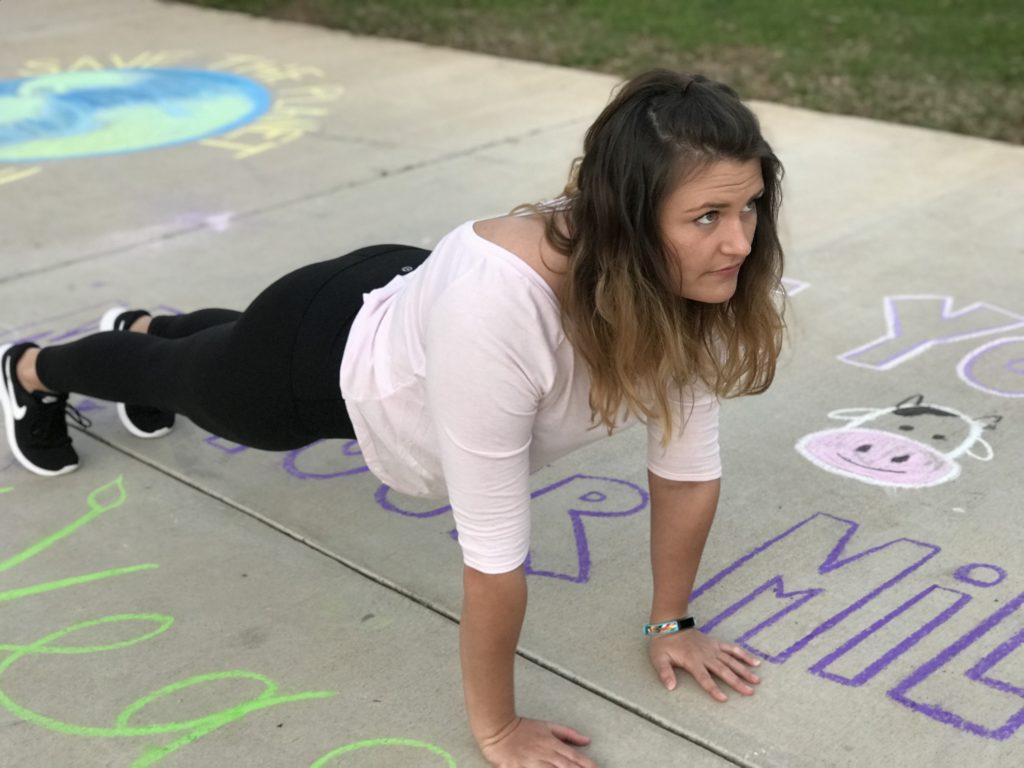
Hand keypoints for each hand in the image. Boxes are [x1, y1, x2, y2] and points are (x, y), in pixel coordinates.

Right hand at [480, 717, 596, 767]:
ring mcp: (532, 764)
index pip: (575, 757)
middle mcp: (545, 754)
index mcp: (552, 744)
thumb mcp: (547, 726)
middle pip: (566, 767)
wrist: (497, 729)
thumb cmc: (522, 728)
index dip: (587, 765)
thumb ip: (568, 734)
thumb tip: (587, 740)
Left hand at [648, 628, 760, 701]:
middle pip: (724, 671)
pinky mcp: (715, 643)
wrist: (669, 624)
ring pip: (731, 661)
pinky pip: (731, 649)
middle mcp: (705, 656)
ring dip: (744, 670)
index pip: (705, 678)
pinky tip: (755, 661)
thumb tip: (670, 687)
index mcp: (692, 661)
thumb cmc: (663, 643)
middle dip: (737, 682)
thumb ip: (665, 673)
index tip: (725, 699)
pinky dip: (743, 654)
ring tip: (756, 680)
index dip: (714, 689)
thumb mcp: (658, 658)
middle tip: (750, 692)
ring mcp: (712, 649)